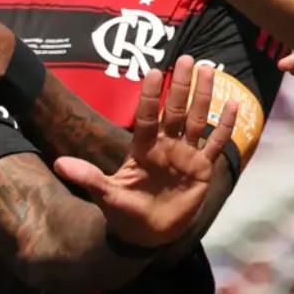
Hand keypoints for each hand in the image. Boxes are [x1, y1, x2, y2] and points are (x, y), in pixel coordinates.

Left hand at [56, 55, 238, 248]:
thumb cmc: (125, 213)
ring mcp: (186, 155)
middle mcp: (166, 145)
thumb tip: (59, 164)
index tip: (153, 72)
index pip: (147, 116)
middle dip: (180, 85)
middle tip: (187, 58)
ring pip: (196, 119)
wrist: (147, 235)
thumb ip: (88, 178)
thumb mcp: (106, 195)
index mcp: (143, 148)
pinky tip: (234, 104)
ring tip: (208, 70)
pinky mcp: (202, 168)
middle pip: (174, 110)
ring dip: (203, 96)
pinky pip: (216, 143)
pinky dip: (225, 126)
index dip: (150, 95)